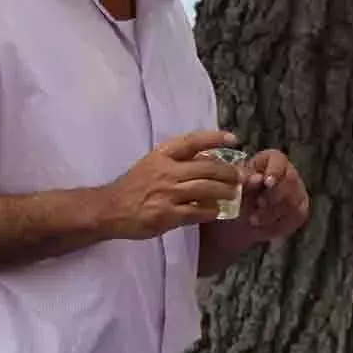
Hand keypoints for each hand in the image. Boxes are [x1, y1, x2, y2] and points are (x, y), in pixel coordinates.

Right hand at [105, 130, 244, 238]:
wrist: (111, 209)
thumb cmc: (134, 186)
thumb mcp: (152, 164)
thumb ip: (177, 161)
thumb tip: (209, 161)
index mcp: (162, 155)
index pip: (193, 141)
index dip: (215, 138)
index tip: (233, 138)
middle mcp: (167, 171)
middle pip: (207, 168)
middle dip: (229, 172)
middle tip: (241, 176)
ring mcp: (168, 193)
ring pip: (207, 189)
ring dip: (225, 191)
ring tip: (234, 193)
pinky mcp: (168, 215)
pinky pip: (198, 212)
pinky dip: (211, 211)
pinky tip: (217, 211)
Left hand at [236, 149, 308, 240]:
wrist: (239, 223)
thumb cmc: (237, 197)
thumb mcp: (237, 188)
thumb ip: (247, 181)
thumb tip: (257, 178)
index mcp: (270, 161)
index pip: (279, 159)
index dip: (275, 170)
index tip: (267, 182)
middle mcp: (288, 173)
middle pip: (291, 179)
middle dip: (274, 194)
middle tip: (259, 204)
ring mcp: (297, 193)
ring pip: (293, 200)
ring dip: (272, 212)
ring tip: (254, 219)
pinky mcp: (300, 211)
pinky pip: (295, 216)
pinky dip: (277, 223)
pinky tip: (263, 225)